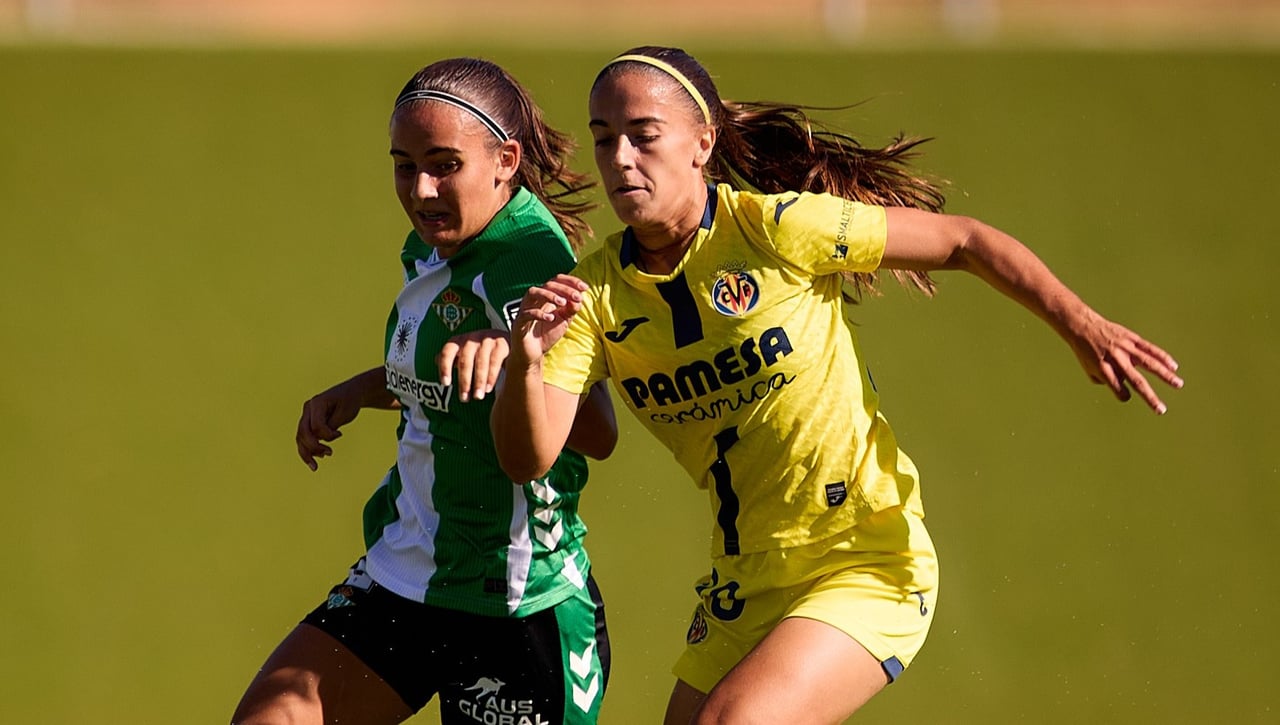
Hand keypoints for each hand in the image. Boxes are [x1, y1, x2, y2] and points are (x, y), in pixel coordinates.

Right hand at [296, 379, 364, 470]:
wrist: (352, 392)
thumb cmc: (350, 401)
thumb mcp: (345, 413)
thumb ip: (331, 426)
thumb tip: (319, 439)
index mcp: (317, 402)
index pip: (316, 425)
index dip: (327, 435)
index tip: (340, 434)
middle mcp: (308, 408)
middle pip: (303, 432)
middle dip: (312, 448)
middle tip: (329, 454)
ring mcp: (306, 415)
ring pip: (300, 437)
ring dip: (307, 452)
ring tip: (315, 466)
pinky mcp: (308, 421)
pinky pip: (304, 437)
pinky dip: (307, 449)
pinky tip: (314, 460)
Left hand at [438, 329, 508, 402]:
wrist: (503, 338)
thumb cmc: (478, 348)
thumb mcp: (463, 350)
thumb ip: (451, 356)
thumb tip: (436, 360)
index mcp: (458, 342)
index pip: (447, 352)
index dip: (445, 367)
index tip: (445, 384)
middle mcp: (471, 339)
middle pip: (465, 361)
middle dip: (464, 381)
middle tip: (464, 398)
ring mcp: (487, 341)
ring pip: (481, 363)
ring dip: (479, 381)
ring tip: (478, 397)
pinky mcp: (501, 344)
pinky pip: (495, 362)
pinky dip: (491, 376)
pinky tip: (488, 388)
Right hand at [510, 274, 588, 365]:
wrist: (533, 354)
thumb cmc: (546, 335)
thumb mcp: (564, 321)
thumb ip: (571, 309)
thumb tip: (580, 298)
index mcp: (545, 298)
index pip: (557, 281)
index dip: (571, 281)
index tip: (585, 287)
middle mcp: (535, 300)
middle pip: (547, 285)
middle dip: (565, 289)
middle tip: (577, 297)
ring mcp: (525, 310)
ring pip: (533, 292)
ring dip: (549, 295)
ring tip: (563, 303)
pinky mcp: (519, 322)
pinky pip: (527, 313)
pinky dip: (539, 314)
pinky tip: (551, 318)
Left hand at [1067, 310, 1183, 413]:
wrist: (1083, 326)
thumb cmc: (1086, 352)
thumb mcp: (1089, 369)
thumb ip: (1106, 381)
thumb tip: (1126, 388)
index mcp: (1102, 368)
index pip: (1117, 387)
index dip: (1122, 394)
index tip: (1125, 396)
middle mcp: (1116, 359)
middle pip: (1136, 381)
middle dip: (1150, 396)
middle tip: (1161, 410)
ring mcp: (1125, 348)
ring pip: (1149, 363)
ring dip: (1165, 375)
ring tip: (1178, 384)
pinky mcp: (1131, 338)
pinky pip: (1150, 348)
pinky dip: (1163, 357)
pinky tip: (1174, 366)